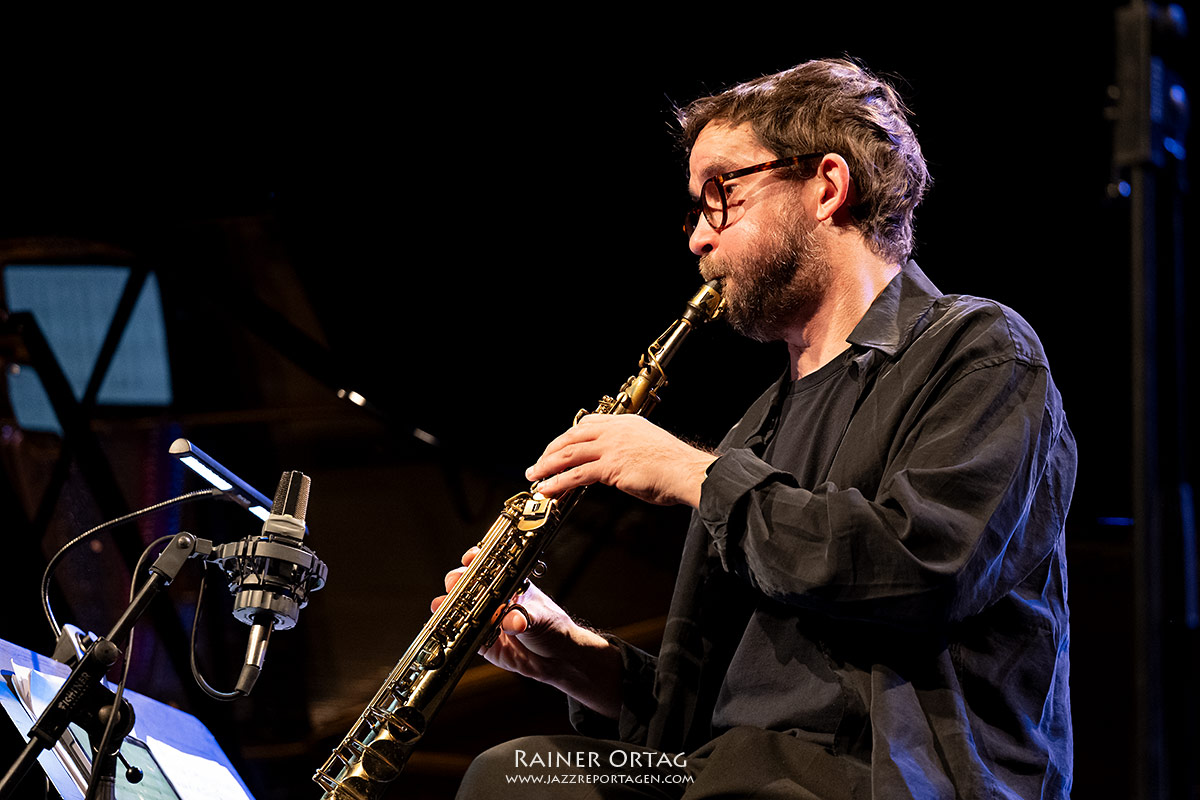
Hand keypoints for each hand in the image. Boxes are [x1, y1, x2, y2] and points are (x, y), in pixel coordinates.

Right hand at [431, 547, 621, 716]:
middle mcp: (494, 599)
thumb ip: (526, 618)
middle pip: (468, 584)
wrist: (557, 659)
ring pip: (460, 609)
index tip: (469, 559)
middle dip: (457, 581)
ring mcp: (486, 620)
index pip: (489, 566)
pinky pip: (462, 636)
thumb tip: (513, 621)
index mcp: (509, 585)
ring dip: (448, 606)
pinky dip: (452, 632)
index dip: (476, 560)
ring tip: (441, 606)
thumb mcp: (541, 618)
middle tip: (454, 584)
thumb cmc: (553, 628)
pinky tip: (444, 628)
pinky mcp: (481, 642)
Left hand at [526, 414, 715, 507]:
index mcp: (625, 423)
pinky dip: (558, 482)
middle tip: (537, 464)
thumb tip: (615, 465)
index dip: (567, 437)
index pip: (587, 424)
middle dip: (550, 451)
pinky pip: (577, 474)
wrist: (687, 472)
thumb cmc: (675, 466)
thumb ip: (629, 451)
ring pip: (569, 454)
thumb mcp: (649, 447)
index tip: (556, 448)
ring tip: (535, 477)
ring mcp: (611, 447)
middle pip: (572, 436)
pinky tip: (548, 489)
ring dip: (547, 467)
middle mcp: (615, 430)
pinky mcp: (611, 466)